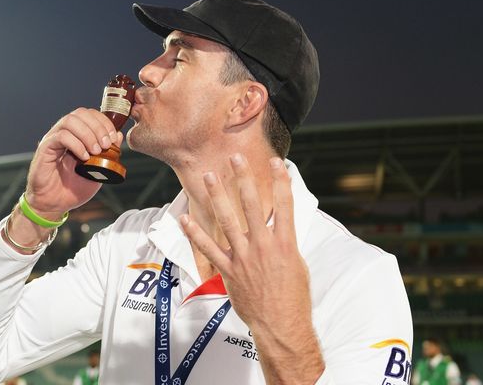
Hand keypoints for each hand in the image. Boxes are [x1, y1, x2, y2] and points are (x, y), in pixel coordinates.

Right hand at [25, 108, 122, 217]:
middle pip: (80, 113)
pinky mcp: (45, 148)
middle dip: (98, 126)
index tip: (113, 138)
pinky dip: (76, 144)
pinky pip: (60, 136)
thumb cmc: (73, 188)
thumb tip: (119, 135)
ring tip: (96, 151)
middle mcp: (63, 133)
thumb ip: (108, 153)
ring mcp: (53, 139)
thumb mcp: (98, 170)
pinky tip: (84, 157)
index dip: (104, 122)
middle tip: (106, 144)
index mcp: (76, 135)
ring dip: (87, 134)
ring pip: (70, 121)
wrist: (54, 205)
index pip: (90, 115)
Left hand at [179, 155, 323, 383]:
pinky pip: (208, 249)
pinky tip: (185, 220)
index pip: (284, 204)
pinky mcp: (229, 270)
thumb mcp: (297, 264)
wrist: (281, 325)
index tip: (276, 161)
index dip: (281, 180)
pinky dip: (195, 234)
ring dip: (217, 196)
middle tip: (234, 157)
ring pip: (227, 220)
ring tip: (209, 177)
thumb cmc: (293, 297)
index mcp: (285, 243)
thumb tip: (280, 228)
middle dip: (243, 178)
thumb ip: (285, 243)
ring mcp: (244, 257)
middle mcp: (263, 245)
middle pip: (251, 204)